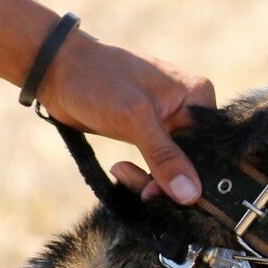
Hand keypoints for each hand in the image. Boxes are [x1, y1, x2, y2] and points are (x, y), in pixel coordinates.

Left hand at [36, 32, 214, 203]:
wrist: (57, 71)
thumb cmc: (97, 80)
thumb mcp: (134, 118)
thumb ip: (164, 156)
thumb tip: (191, 194)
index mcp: (197, 97)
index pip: (210, 149)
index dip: (193, 176)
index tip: (170, 195)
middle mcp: (189, 112)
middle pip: (193, 163)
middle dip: (167, 182)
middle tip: (143, 191)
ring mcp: (169, 126)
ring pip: (174, 171)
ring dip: (150, 181)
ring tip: (121, 172)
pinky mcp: (150, 138)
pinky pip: (156, 168)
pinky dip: (141, 176)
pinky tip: (120, 170)